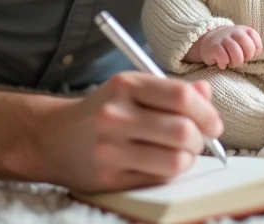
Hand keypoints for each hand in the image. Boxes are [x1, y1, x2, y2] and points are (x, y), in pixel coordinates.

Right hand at [28, 72, 221, 193]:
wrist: (50, 138)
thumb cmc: (102, 111)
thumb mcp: (131, 88)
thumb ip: (170, 90)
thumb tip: (206, 95)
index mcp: (125, 85)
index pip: (181, 96)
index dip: (206, 112)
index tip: (213, 124)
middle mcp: (116, 115)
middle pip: (182, 131)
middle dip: (200, 140)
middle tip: (198, 141)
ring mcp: (110, 149)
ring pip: (174, 161)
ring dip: (187, 160)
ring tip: (179, 154)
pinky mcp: (108, 178)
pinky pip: (156, 179)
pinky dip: (167, 173)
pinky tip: (158, 164)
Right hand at [191, 25, 263, 68]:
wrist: (208, 41)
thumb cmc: (230, 44)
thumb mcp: (241, 40)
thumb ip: (251, 45)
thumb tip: (255, 54)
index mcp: (243, 30)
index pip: (255, 39)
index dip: (255, 51)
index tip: (248, 54)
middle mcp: (234, 32)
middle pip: (248, 46)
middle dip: (248, 57)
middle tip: (242, 60)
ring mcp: (223, 38)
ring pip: (237, 53)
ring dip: (236, 62)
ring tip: (231, 63)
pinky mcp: (214, 47)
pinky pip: (224, 58)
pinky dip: (224, 64)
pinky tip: (222, 63)